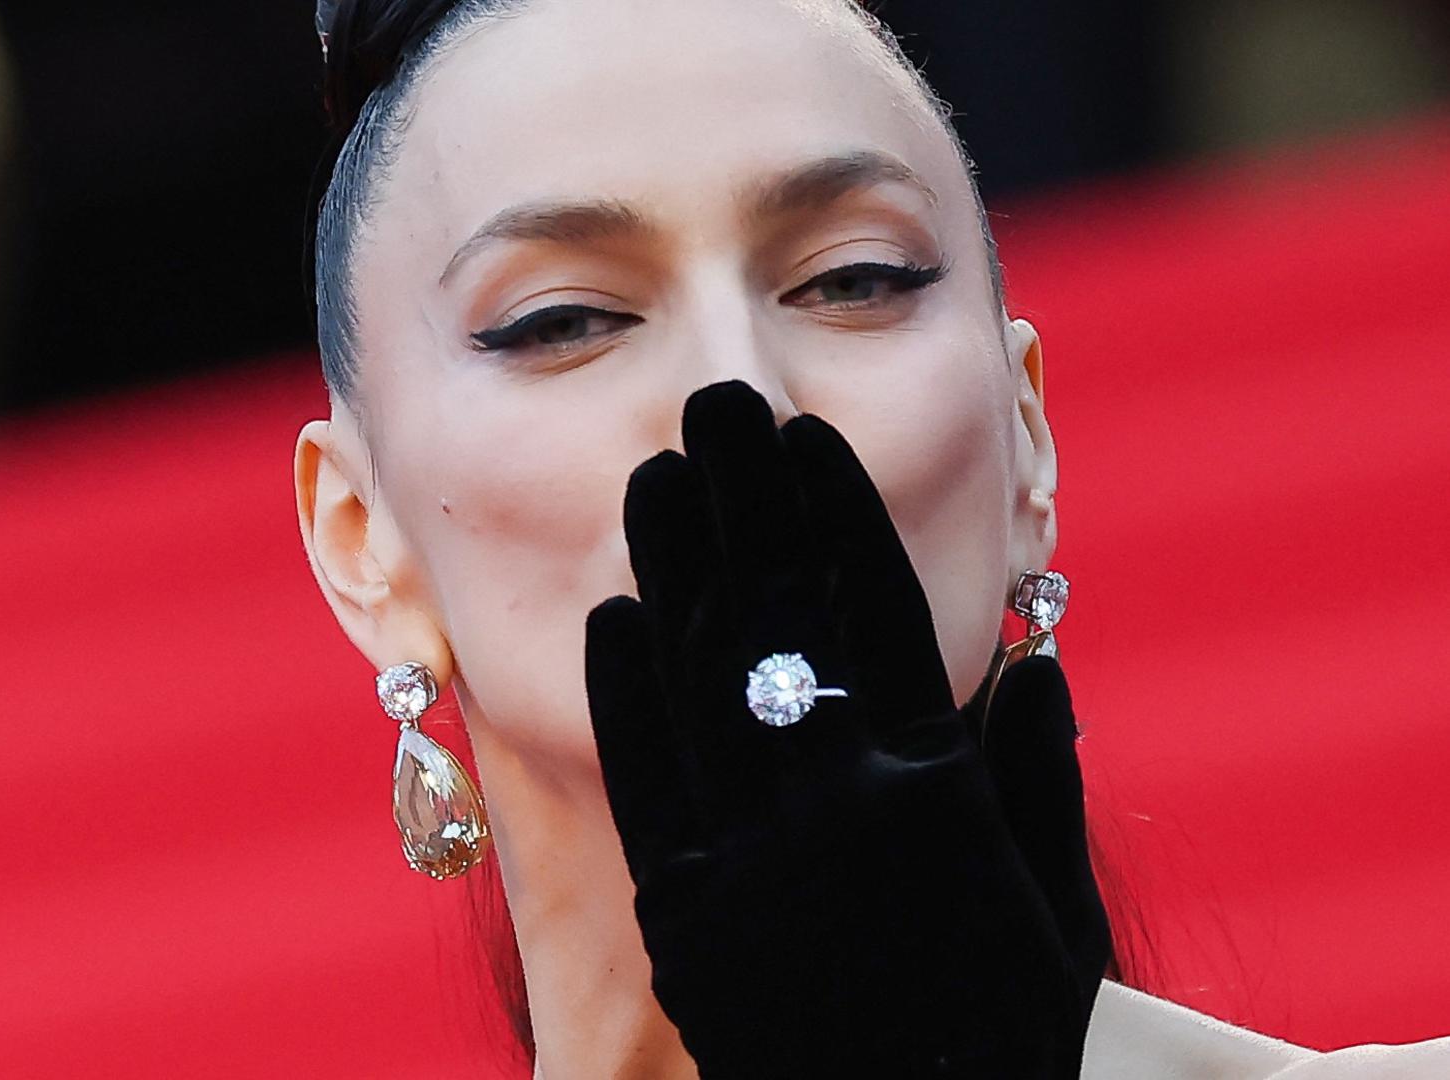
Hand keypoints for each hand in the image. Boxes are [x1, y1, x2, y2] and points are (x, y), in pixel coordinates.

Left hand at [584, 380, 1110, 1077]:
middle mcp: (838, 802)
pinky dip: (627, 692)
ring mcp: (754, 856)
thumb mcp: (1055, 904)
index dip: (833, 512)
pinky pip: (647, 782)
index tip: (802, 434)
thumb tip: (1036, 661)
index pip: (876, 609)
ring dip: (676, 566)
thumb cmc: (1004, 1032)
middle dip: (744, 497)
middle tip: (714, 407)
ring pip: (702, 677)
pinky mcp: (686, 914)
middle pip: (779, 614)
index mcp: (939, 787)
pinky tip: (612, 613)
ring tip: (657, 475)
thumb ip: (1039, 775)